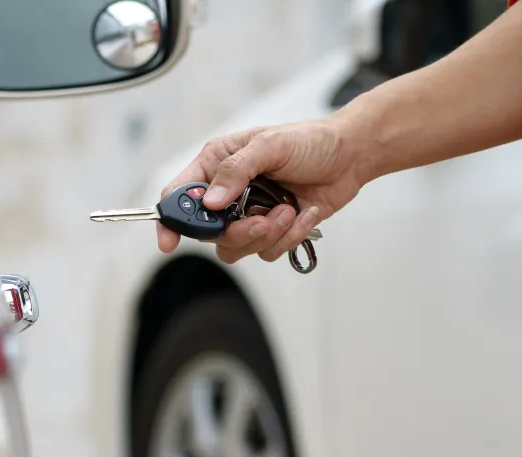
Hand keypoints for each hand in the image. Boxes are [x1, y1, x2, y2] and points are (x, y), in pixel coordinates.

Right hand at [157, 118, 373, 264]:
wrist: (350, 156)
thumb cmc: (310, 141)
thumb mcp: (270, 145)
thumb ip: (237, 170)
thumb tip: (211, 201)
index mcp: (217, 165)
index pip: (180, 195)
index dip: (171, 220)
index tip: (170, 240)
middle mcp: (227, 192)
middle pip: (208, 231)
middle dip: (236, 231)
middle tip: (260, 220)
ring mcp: (249, 214)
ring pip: (235, 247)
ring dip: (266, 234)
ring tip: (289, 211)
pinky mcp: (272, 230)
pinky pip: (267, 250)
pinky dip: (289, 236)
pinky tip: (304, 213)